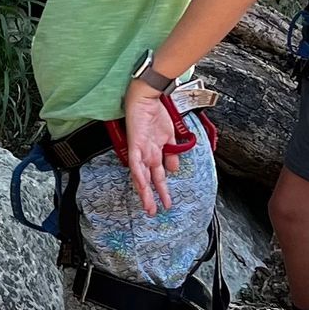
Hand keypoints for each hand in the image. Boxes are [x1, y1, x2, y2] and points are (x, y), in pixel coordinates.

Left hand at [122, 81, 178, 215]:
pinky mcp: (134, 145)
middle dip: (152, 197)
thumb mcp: (169, 137)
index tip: (166, 202)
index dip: (161, 189)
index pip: (157, 175)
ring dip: (145, 192)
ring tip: (149, 206)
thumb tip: (174, 169)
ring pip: (141, 177)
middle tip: (154, 211)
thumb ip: (171, 154)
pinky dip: (139, 175)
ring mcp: (140, 151)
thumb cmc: (156, 114)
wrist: (148, 98)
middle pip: (149, 180)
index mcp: (154, 153)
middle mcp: (146, 155)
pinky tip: (141, 186)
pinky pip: (135, 163)